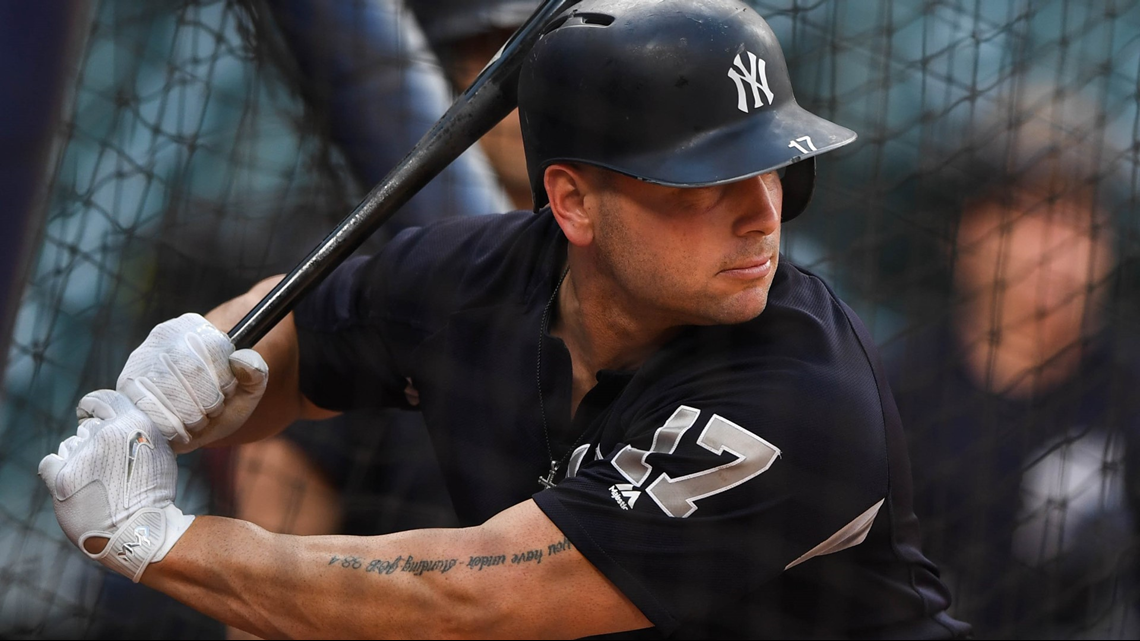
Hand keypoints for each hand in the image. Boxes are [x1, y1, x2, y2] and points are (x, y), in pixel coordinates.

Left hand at [38, 390, 194, 581]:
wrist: (140, 531)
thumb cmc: (152, 494)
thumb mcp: (159, 451)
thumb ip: (138, 430)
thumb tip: (115, 420)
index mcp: (134, 423)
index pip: (102, 399)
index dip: (93, 406)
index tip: (90, 415)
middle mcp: (107, 434)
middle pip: (87, 428)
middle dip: (93, 443)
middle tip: (107, 467)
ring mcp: (83, 456)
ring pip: (69, 445)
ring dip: (78, 459)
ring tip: (97, 483)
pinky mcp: (63, 478)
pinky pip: (49, 463)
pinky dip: (58, 471)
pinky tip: (73, 485)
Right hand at [117, 312, 267, 452]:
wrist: (198, 415)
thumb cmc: (225, 397)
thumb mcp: (250, 385)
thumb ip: (256, 372)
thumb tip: (241, 360)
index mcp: (194, 326)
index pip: (211, 349)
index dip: (223, 381)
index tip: (227, 392)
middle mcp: (162, 336)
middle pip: (188, 369)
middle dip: (206, 400)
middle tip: (211, 412)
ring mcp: (139, 360)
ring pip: (165, 390)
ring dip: (188, 415)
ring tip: (196, 419)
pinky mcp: (125, 387)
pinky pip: (147, 409)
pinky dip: (169, 426)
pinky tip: (178, 427)